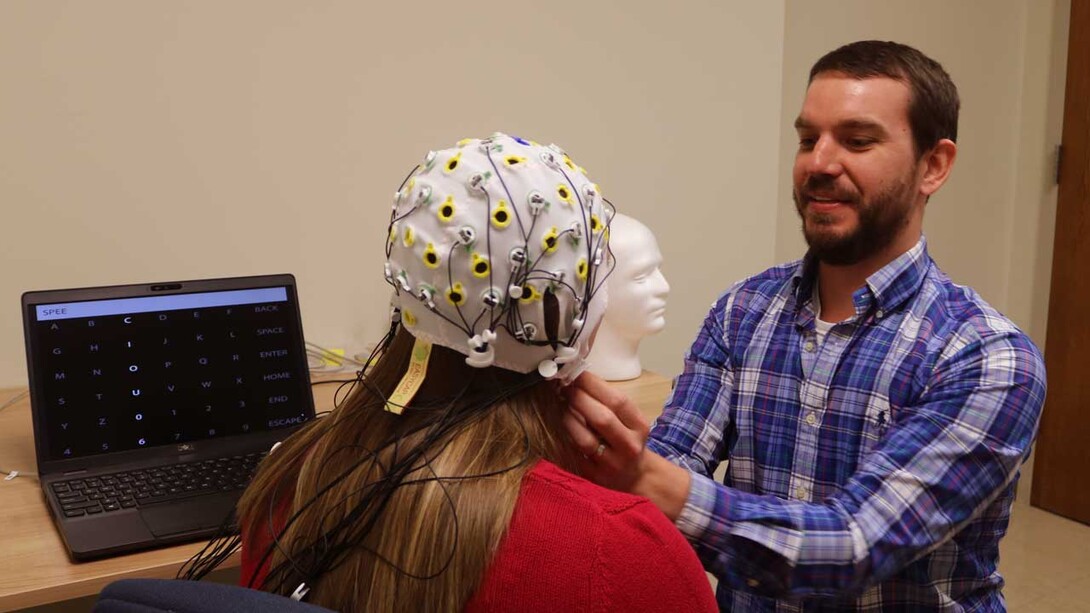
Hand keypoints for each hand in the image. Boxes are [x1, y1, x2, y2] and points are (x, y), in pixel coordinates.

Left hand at [562, 372, 690, 519]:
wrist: (635, 476)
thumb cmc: (627, 439)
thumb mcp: (629, 420)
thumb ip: (608, 402)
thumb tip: (576, 378)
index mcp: (639, 426)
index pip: (617, 400)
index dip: (593, 384)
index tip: (575, 372)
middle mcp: (629, 446)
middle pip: (602, 418)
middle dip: (578, 398)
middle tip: (562, 386)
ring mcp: (612, 464)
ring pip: (585, 439)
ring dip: (568, 418)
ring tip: (560, 405)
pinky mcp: (594, 477)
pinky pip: (574, 455)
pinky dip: (564, 438)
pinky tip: (558, 427)